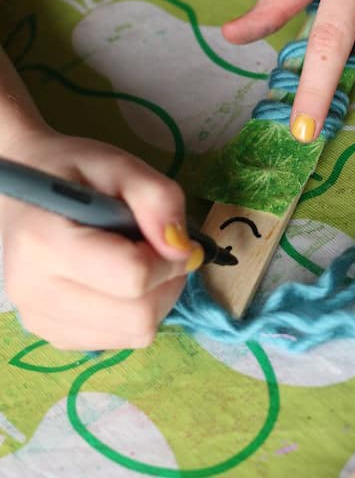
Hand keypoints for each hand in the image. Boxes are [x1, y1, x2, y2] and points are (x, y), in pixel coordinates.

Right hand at [0, 127, 202, 349]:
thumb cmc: (70, 171)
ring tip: (137, 259)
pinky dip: (134, 312)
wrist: (21, 191)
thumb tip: (182, 248)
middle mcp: (35, 292)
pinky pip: (119, 340)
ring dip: (155, 299)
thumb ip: (157, 197)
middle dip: (167, 282)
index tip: (171, 236)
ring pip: (134, 334)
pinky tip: (118, 279)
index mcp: (46, 242)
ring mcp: (40, 320)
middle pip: (138, 317)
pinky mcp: (52, 335)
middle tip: (159, 248)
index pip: (132, 277)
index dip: (169, 258)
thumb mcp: (119, 165)